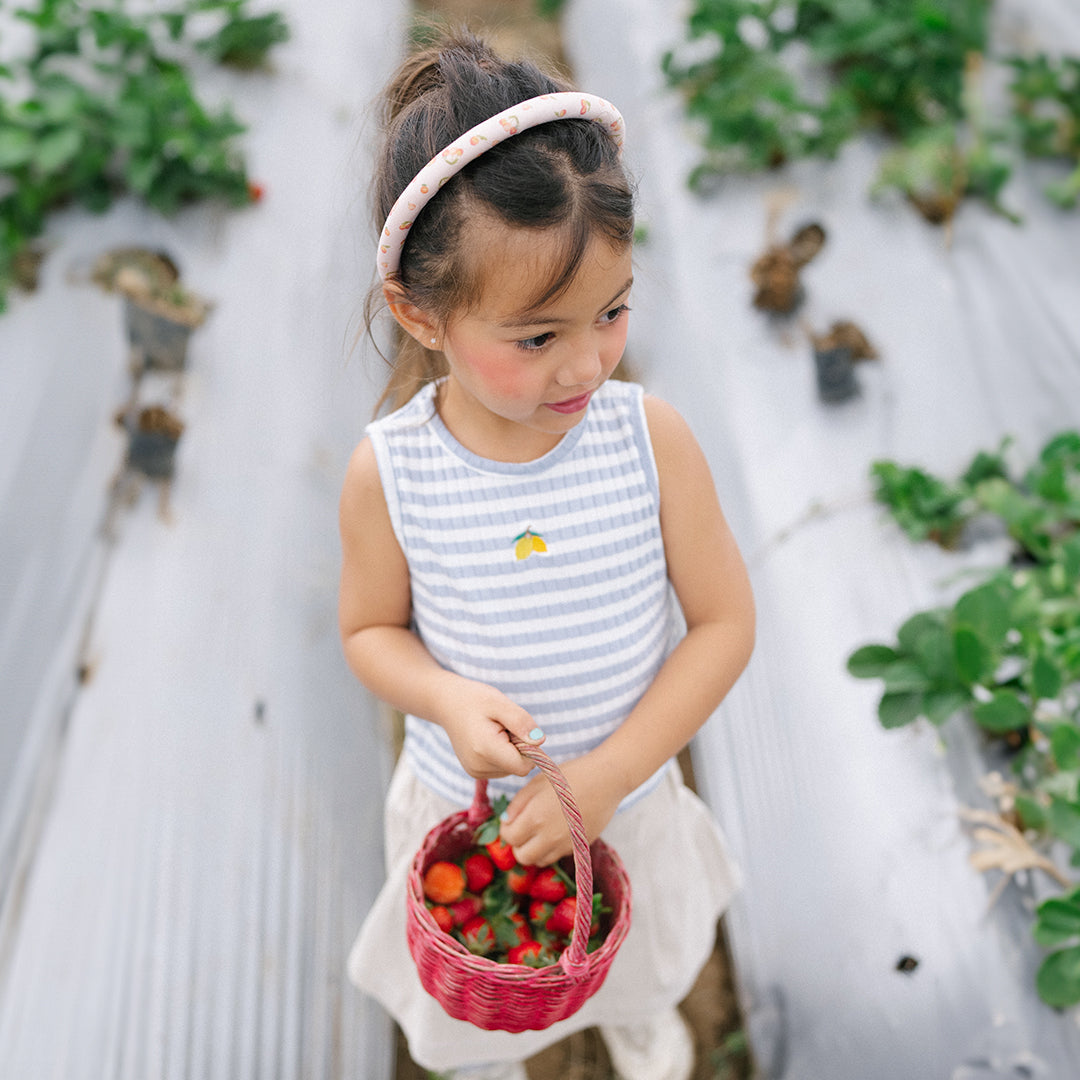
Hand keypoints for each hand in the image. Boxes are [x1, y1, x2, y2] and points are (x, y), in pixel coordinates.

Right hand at [437, 677, 543, 779]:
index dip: (529, 749)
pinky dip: (501, 755)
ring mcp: (475, 772)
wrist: (447, 703)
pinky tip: (489, 739)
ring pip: (510, 769)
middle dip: (518, 748)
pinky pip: (501, 769)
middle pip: (517, 767)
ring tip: (495, 731)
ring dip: (510, 751)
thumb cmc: (475, 700)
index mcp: (485, 749)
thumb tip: (540, 741)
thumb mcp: (500, 703)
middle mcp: (479, 766)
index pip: (523, 766)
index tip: (518, 729)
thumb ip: (521, 722)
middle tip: (503, 727)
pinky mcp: (475, 772)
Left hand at [499, 753, 622, 866]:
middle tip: (524, 827)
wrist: (605, 780)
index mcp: (534, 818)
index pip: (509, 837)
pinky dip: (550, 849)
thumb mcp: (538, 782)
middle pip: (522, 857)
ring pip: (539, 861)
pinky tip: (556, 830)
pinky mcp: (578, 848)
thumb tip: (506, 821)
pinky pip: (556, 856)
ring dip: (534, 849)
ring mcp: (565, 845)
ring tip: (540, 830)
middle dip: (519, 844)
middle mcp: (548, 838)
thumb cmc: (569, 776)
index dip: (507, 828)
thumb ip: (518, 804)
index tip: (512, 819)